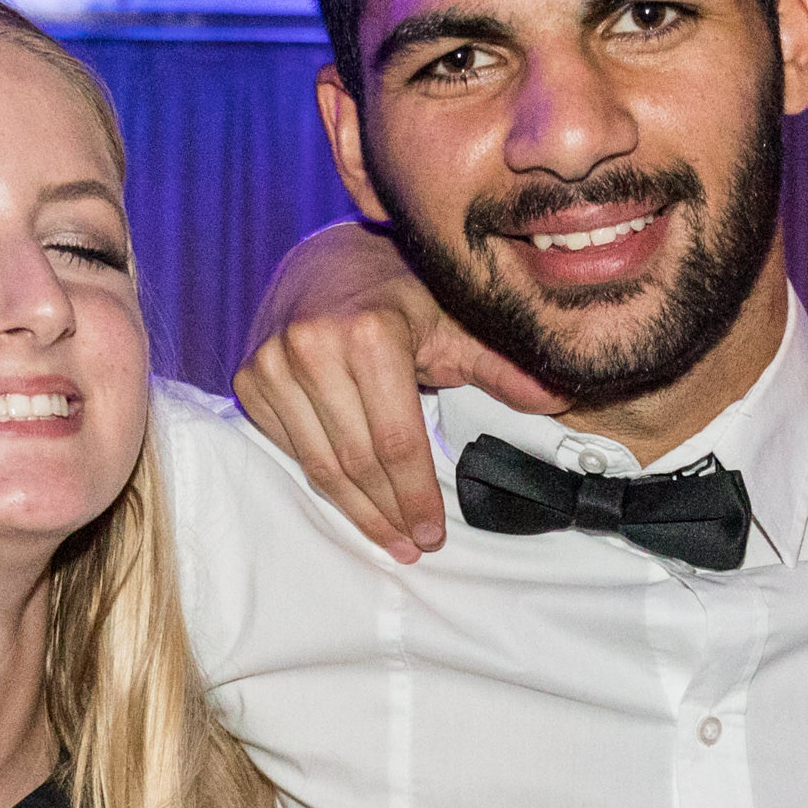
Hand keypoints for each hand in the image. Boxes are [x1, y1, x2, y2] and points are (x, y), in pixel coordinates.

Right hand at [230, 219, 559, 564]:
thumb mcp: (458, 324)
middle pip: (357, 462)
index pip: (397, 443)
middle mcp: (312, 345)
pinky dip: (321, 479)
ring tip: (387, 537)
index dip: (418, 498)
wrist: (328, 261)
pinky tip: (350, 498)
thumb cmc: (403, 296)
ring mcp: (272, 361)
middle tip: (413, 547)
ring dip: (355, 510)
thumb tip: (558, 400)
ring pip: (318, 465)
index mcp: (369, 333)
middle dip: (389, 513)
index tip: (433, 536)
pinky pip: (289, 448)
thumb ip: (502, 368)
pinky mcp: (249, 377)